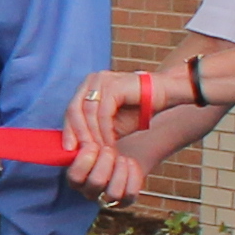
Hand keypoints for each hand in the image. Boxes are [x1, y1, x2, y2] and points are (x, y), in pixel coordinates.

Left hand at [61, 67, 160, 204]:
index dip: (68, 131)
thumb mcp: (110, 124)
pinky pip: (103, 113)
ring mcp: (102, 81)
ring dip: (93, 136)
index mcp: (88, 86)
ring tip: (98, 152)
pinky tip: (109, 144)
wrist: (165, 95)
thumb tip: (76, 149)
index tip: (69, 150)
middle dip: (77, 134)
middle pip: (74, 110)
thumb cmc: (138, 110)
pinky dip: (104, 131)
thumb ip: (94, 130)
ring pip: (87, 113)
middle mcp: (92, 80)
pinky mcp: (114, 86)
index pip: (71, 110)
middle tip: (82, 153)